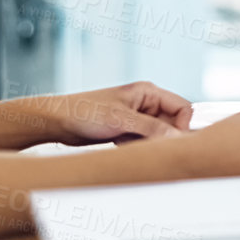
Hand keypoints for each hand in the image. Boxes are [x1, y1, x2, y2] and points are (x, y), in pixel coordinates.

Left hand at [35, 81, 194, 144]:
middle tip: (148, 146)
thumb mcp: (122, 120)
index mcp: (148, 92)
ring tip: (127, 142)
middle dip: (163, 137)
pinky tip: (120, 145)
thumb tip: (178, 137)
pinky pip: (144, 142)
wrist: (57, 122)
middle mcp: (146, 103)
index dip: (182, 125)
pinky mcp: (127, 130)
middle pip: (172, 123)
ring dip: (148, 143)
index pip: (182, 108)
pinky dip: (137, 147)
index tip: (173, 141)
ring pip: (158, 135)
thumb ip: (152, 128)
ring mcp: (137, 118)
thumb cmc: (85, 112)